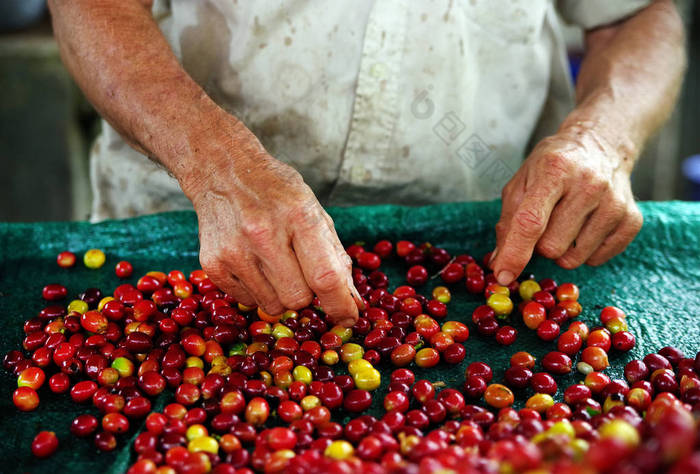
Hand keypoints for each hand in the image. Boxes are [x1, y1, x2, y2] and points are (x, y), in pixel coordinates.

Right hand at [184, 124, 361, 326]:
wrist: (223, 172)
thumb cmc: (276, 192)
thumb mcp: (313, 211)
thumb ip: (335, 257)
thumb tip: (353, 302)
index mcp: (298, 216)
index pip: (325, 277)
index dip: (342, 305)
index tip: (350, 317)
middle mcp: (263, 234)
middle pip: (299, 299)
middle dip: (307, 294)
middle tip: (300, 271)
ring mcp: (234, 251)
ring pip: (273, 306)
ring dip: (281, 293)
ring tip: (273, 262)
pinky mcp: (214, 264)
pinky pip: (248, 301)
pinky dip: (258, 290)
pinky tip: (253, 262)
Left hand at [490, 126, 642, 284]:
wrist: (599, 146)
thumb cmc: (553, 167)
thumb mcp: (522, 182)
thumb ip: (508, 223)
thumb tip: (500, 265)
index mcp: (554, 170)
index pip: (531, 221)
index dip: (515, 252)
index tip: (504, 275)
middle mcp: (589, 185)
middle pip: (551, 246)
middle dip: (539, 244)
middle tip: (545, 223)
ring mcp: (614, 203)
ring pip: (573, 258)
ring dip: (562, 249)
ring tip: (566, 222)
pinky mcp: (632, 220)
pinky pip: (596, 260)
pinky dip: (584, 252)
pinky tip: (585, 226)